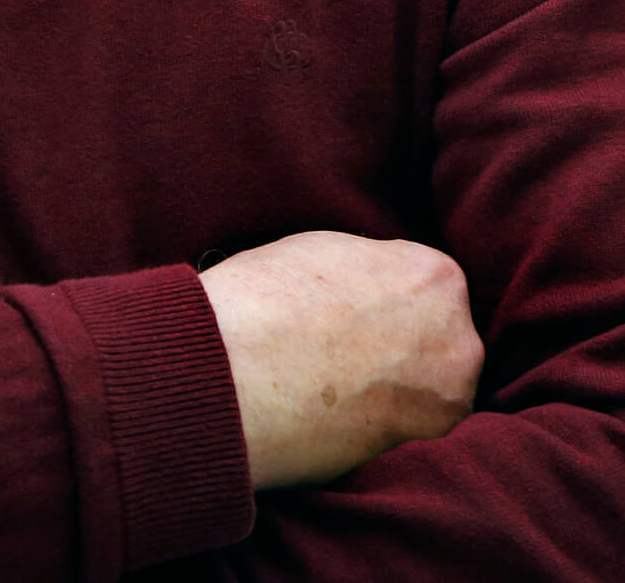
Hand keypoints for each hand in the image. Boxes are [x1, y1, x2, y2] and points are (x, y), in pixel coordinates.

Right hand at [199, 230, 481, 491]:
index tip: (352, 312)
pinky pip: (412, 428)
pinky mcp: (428, 449)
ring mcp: (451, 397)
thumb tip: (376, 290)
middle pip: (437, 334)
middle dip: (401, 342)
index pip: (421, 283)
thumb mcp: (324, 250)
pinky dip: (385, 424)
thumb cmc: (267, 300)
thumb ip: (369, 269)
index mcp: (435, 275)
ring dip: (397, 387)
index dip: (382, 297)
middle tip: (347, 351)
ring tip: (340, 387)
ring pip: (430, 386)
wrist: (239, 374)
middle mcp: (460, 335)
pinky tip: (344, 416)